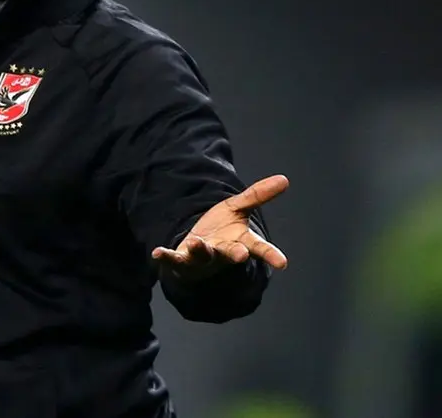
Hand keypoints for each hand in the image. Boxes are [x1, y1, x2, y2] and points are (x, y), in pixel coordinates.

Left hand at [151, 174, 288, 281]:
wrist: (198, 250)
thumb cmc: (223, 230)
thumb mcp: (238, 209)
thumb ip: (257, 196)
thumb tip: (285, 179)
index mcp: (240, 241)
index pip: (258, 248)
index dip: (270, 255)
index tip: (283, 263)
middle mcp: (223, 252)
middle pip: (232, 254)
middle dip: (236, 254)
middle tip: (241, 256)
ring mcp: (203, 257)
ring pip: (203, 255)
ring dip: (200, 250)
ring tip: (195, 242)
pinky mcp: (183, 259)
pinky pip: (174, 259)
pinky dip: (166, 257)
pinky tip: (157, 253)